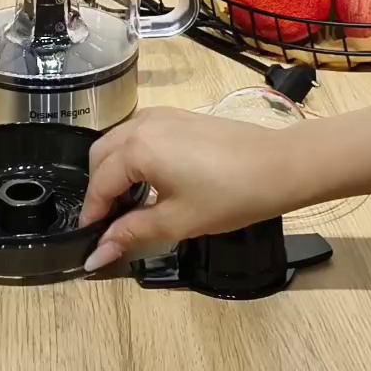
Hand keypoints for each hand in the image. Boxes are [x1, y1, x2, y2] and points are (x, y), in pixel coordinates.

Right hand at [79, 107, 291, 271]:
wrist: (280, 166)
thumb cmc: (229, 196)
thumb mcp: (177, 221)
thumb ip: (131, 234)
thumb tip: (96, 255)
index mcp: (137, 148)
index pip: (99, 184)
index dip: (92, 214)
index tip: (90, 242)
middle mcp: (142, 123)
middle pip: (101, 155)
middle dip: (98, 189)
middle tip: (109, 223)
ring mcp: (161, 115)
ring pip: (118, 140)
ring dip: (114, 170)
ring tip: (128, 204)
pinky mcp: (179, 116)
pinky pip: (139, 133)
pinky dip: (132, 155)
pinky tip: (149, 180)